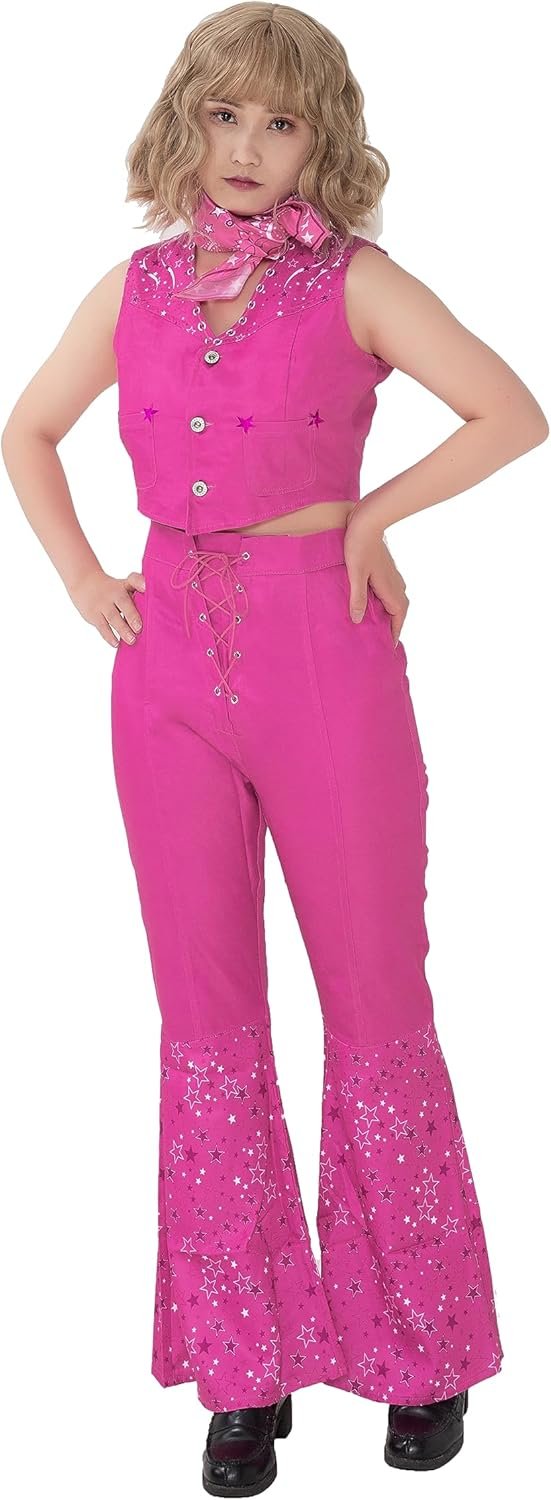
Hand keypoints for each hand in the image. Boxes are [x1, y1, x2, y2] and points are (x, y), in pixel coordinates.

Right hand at [68, 565, 146, 646]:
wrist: (85, 584)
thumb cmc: (113, 590)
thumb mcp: (125, 586)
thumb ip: (139, 594)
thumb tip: (156, 610)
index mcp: (125, 585)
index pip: (133, 580)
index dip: (139, 582)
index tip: (145, 587)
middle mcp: (114, 593)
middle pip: (124, 602)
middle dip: (132, 615)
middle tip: (139, 628)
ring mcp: (103, 604)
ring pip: (113, 617)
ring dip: (122, 629)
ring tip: (131, 640)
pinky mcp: (94, 615)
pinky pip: (102, 626)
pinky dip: (109, 636)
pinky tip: (116, 644)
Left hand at [344, 506, 408, 645]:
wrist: (367, 521)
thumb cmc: (359, 546)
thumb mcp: (355, 574)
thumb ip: (358, 598)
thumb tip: (359, 620)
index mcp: (391, 589)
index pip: (398, 619)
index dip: (394, 634)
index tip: (389, 649)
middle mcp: (396, 585)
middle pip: (398, 612)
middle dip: (392, 627)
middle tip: (382, 641)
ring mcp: (393, 577)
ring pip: (394, 602)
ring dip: (389, 614)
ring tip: (377, 626)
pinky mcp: (386, 570)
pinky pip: (389, 592)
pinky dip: (385, 603)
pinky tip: (373, 604)